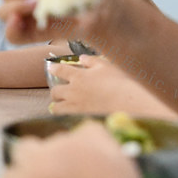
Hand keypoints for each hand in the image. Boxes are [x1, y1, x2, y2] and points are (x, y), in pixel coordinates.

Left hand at [50, 56, 177, 118]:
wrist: (127, 103)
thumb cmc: (118, 81)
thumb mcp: (106, 65)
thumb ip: (91, 61)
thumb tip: (81, 59)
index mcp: (78, 76)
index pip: (59, 70)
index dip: (53, 68)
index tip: (50, 67)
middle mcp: (73, 91)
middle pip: (55, 91)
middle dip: (56, 92)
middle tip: (58, 92)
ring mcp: (75, 106)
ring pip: (56, 107)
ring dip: (57, 106)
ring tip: (59, 106)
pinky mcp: (80, 119)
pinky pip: (65, 119)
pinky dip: (64, 117)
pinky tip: (68, 117)